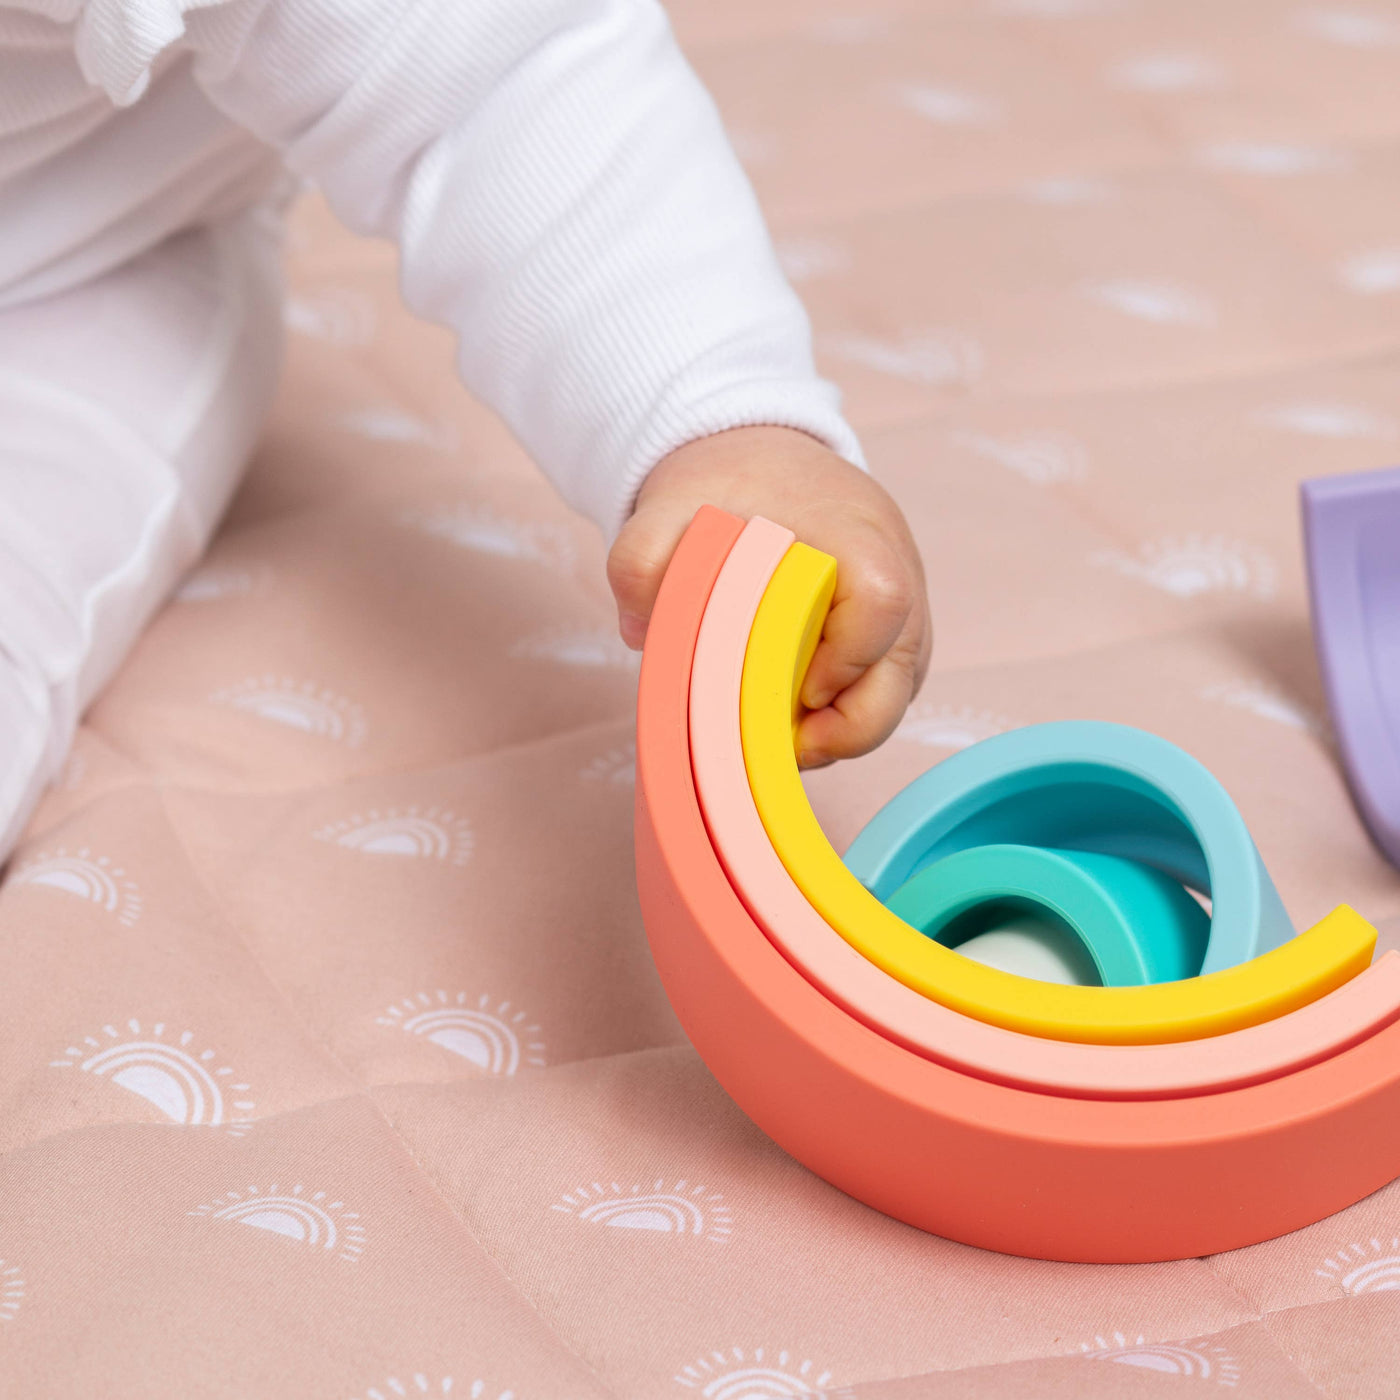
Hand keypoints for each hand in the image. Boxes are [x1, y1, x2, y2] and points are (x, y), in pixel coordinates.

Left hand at [608, 426, 930, 766]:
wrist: (762, 454)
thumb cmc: (730, 483)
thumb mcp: (671, 504)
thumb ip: (641, 557)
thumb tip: (640, 628)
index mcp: (856, 531)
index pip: (882, 603)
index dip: (848, 659)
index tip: (800, 692)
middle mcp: (898, 568)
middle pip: (904, 667)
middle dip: (852, 727)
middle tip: (788, 749)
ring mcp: (905, 603)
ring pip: (898, 689)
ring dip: (845, 728)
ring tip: (780, 738)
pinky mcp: (892, 632)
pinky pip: (883, 687)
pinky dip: (843, 714)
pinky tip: (790, 716)